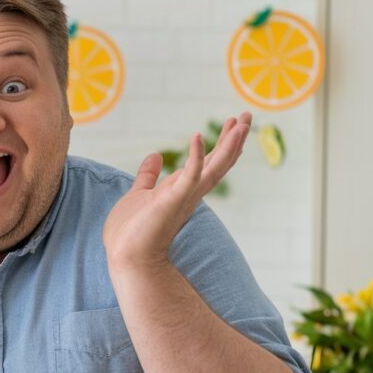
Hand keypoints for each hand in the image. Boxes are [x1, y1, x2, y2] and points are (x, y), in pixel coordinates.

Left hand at [103, 112, 251, 272]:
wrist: (126, 258)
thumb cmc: (130, 233)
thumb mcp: (139, 195)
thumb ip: (148, 176)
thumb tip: (154, 156)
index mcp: (182, 191)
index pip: (208, 164)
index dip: (221, 145)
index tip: (233, 125)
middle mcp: (189, 194)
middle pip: (219, 162)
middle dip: (233, 139)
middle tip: (246, 115)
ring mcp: (183, 197)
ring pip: (214, 167)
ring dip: (228, 144)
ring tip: (241, 122)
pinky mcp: (172, 200)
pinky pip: (188, 176)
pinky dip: (194, 157)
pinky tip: (197, 137)